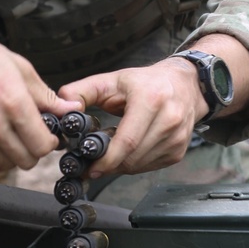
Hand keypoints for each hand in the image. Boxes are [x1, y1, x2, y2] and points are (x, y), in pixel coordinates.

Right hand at [0, 0, 80, 176]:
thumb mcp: (20, 68)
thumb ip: (46, 95)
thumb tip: (71, 109)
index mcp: (11, 102)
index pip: (42, 144)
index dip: (51, 140)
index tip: (50, 132)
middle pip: (26, 160)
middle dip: (35, 149)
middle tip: (33, 132)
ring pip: (6, 164)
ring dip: (14, 153)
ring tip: (13, 132)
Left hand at [57, 59, 205, 175]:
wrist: (184, 85)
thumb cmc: (145, 83)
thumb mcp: (112, 80)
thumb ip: (82, 91)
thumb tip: (64, 107)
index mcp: (151, 99)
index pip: (128, 140)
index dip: (107, 159)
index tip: (90, 166)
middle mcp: (169, 118)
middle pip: (133, 157)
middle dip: (110, 164)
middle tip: (93, 161)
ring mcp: (177, 137)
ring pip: (140, 165)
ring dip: (121, 165)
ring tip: (112, 149)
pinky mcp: (179, 150)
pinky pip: (150, 167)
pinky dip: (134, 164)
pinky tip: (129, 150)